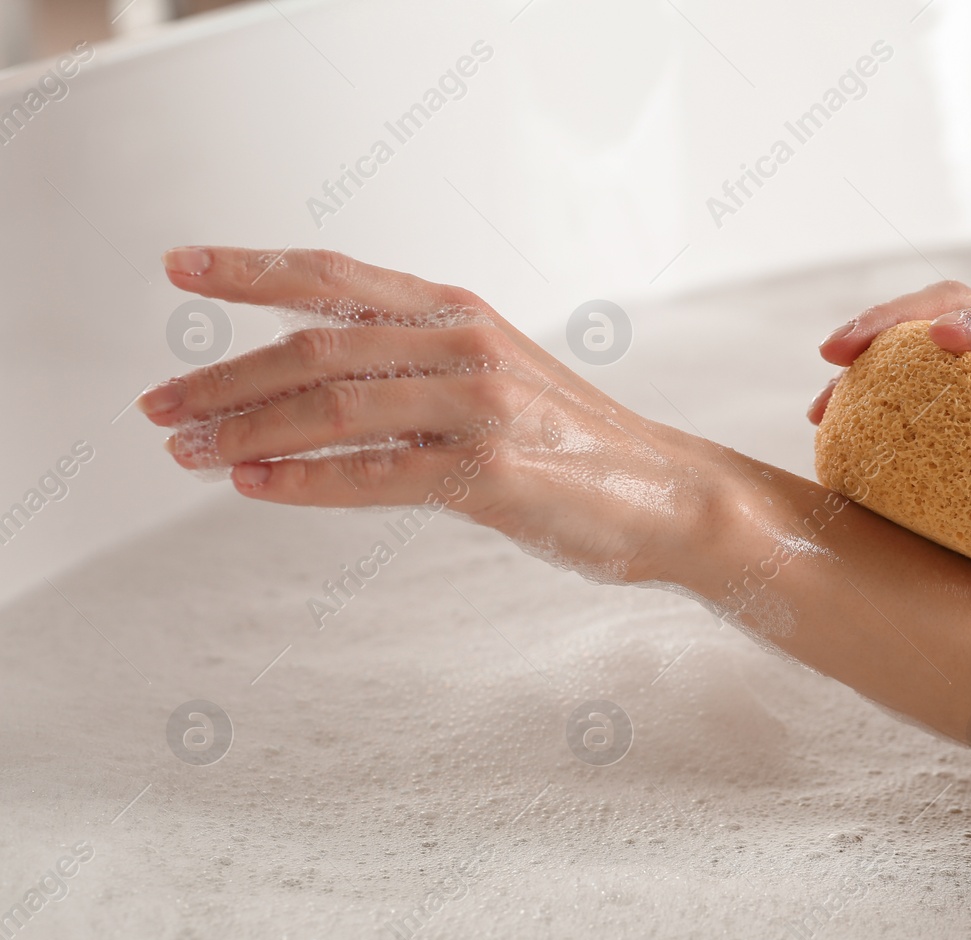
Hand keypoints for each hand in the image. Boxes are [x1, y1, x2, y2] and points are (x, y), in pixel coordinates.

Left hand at [140, 247, 711, 581]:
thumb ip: (417, 360)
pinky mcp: (489, 472)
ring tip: (187, 452)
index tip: (178, 270)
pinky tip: (253, 485)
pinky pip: (373, 474)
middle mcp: (467, 345)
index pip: (336, 278)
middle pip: (315, 347)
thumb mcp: (495, 373)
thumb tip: (314, 371)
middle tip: (158, 404)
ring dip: (246, 429)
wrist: (668, 495)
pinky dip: (303, 480)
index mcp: (461, 312)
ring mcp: (480, 407)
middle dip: (222, 376)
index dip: (250, 270)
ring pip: (333, 408)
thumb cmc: (575, 442)